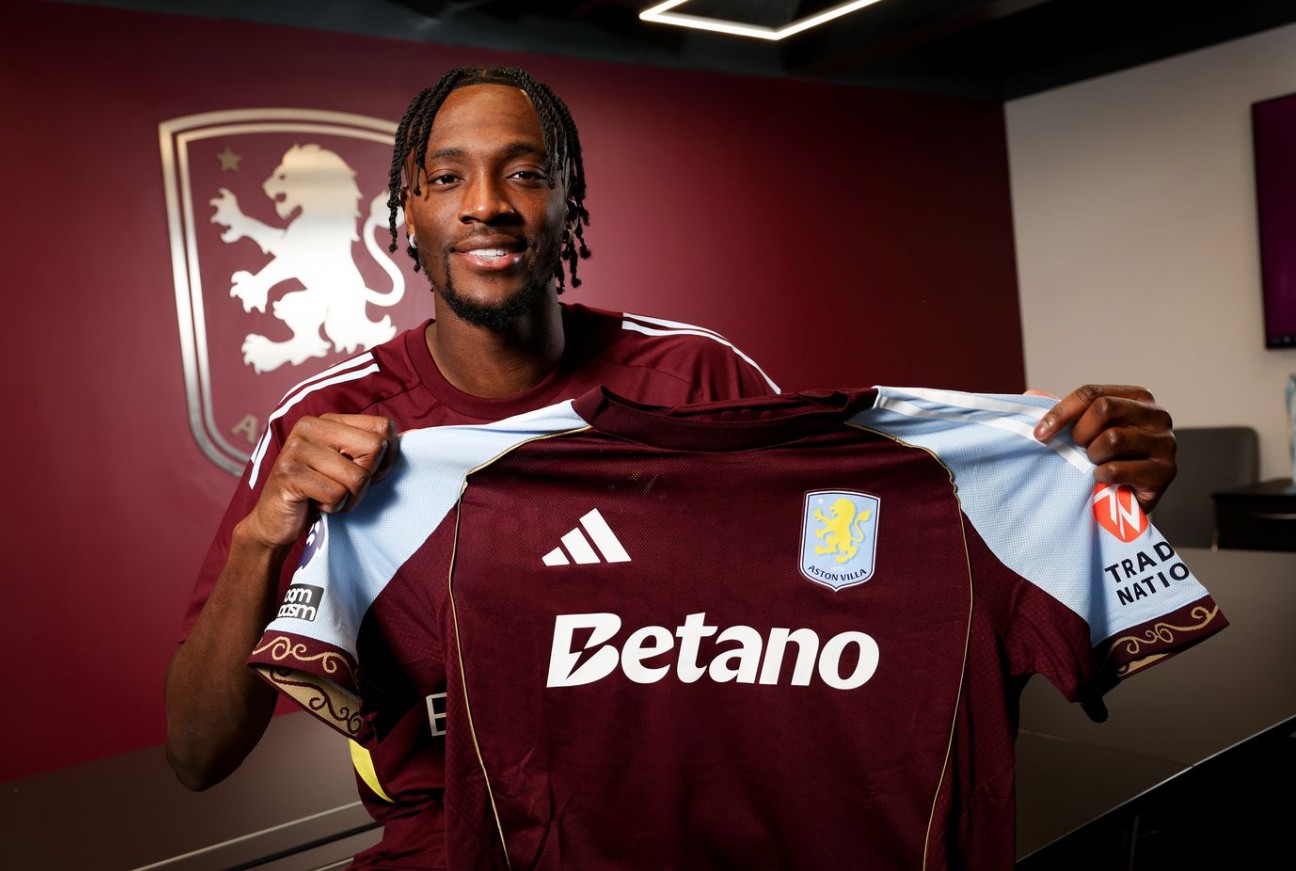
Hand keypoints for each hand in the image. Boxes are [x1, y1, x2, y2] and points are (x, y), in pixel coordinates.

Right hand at [243, 413, 398, 549]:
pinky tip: (316, 505)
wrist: (275, 523)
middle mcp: (310, 427)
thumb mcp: (349, 465)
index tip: (370, 473)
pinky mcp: (288, 474)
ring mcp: (296, 449)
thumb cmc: (319, 493)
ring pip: (357, 477)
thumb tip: (414, 436)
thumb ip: (374, 449)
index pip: (383, 426)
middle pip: (375, 448)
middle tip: (344, 488)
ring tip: (327, 498)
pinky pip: (336, 495)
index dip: (387, 457)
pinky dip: (333, 508)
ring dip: (350, 499)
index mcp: (329, 420)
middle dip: (367, 479)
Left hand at [1033, 385, 1175, 512]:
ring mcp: (1165, 443)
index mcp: (1138, 397)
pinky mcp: (1165, 472)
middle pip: (1104, 409)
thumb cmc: (1106, 458)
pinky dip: (1101, 476)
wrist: (1127, 499)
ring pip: (1111, 438)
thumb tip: (1031, 396)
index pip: (1092, 393)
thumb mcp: (1086, 430)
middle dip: (1080, 432)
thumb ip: (1063, 412)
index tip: (1040, 433)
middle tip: (1077, 449)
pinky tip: (1102, 478)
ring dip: (1092, 455)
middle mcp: (1157, 415)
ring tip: (1095, 464)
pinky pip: (1118, 469)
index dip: (1060, 412)